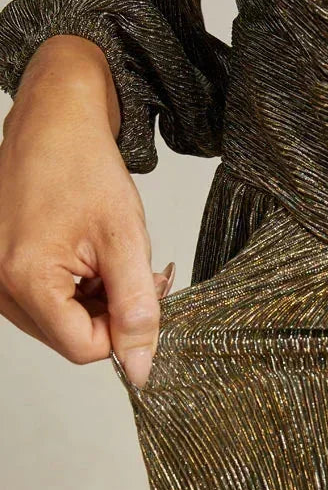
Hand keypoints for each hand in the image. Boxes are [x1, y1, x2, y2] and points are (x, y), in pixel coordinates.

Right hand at [0, 35, 173, 387]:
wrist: (53, 122)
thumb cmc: (83, 167)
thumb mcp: (126, 240)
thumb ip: (136, 309)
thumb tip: (139, 367)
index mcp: (25, 277)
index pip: (83, 348)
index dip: (122, 330)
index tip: (142, 294)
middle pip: (69, 338)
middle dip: (110, 314)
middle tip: (132, 271)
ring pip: (59, 323)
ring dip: (94, 302)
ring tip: (108, 258)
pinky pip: (44, 303)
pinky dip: (75, 289)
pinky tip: (88, 257)